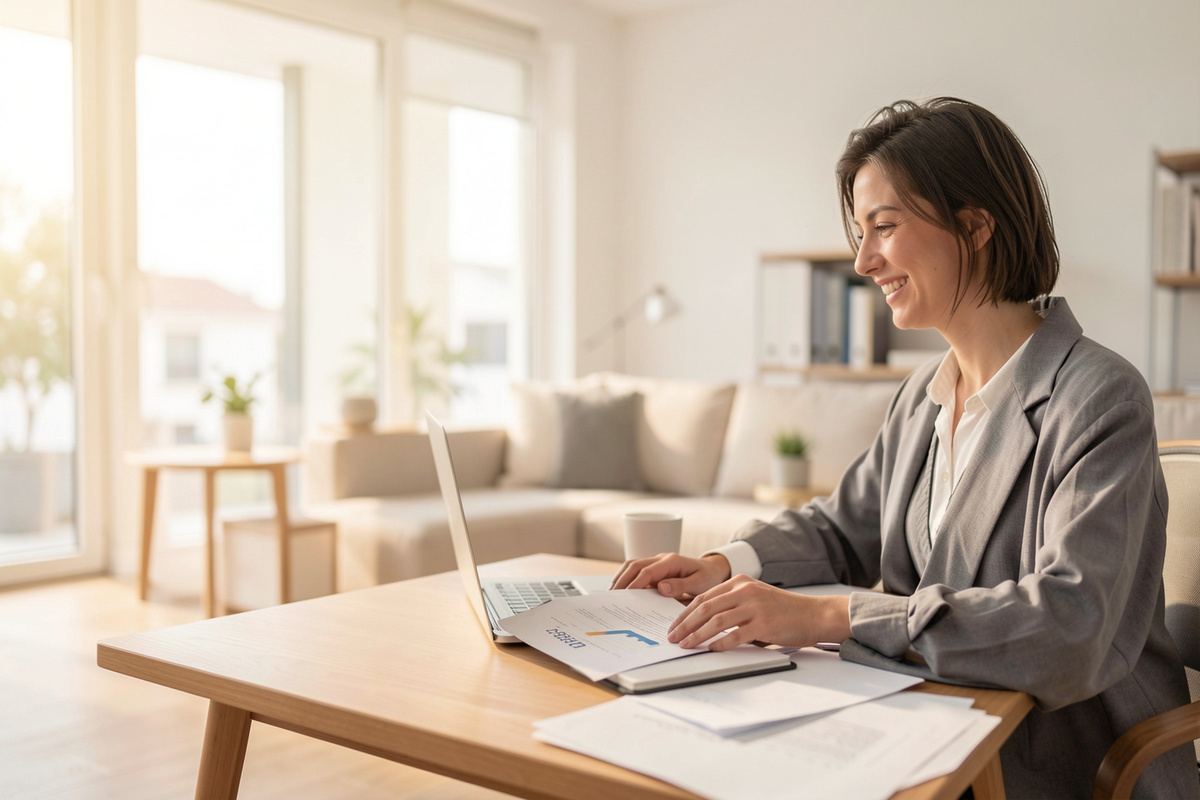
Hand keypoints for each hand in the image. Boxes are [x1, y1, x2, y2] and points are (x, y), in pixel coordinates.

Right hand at [609, 553, 730, 598]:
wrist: (712, 570)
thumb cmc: (707, 577)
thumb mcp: (700, 584)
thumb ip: (681, 585)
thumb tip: (661, 587)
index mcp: (672, 561)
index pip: (647, 571)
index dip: (635, 583)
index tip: (625, 596)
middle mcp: (661, 559)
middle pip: (634, 565)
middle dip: (621, 580)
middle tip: (611, 596)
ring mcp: (657, 562)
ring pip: (632, 565)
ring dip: (621, 577)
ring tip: (612, 594)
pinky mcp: (655, 568)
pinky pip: (637, 571)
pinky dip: (626, 578)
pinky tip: (621, 591)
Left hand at [667, 575, 851, 650]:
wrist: (813, 614)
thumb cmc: (782, 610)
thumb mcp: (754, 597)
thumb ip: (731, 604)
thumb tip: (702, 622)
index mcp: (739, 582)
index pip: (703, 597)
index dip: (685, 613)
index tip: (674, 626)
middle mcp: (744, 591)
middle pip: (705, 608)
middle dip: (685, 625)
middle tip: (673, 638)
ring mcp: (754, 606)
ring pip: (716, 621)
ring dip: (697, 635)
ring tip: (686, 646)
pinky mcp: (764, 623)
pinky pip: (736, 635)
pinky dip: (720, 644)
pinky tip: (711, 650)